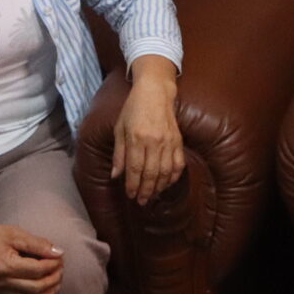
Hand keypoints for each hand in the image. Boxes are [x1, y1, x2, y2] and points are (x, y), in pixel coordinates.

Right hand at [0, 209, 64, 293]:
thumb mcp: (12, 233)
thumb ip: (36, 244)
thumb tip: (58, 252)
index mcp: (6, 266)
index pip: (38, 270)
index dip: (54, 264)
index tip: (60, 256)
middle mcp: (1, 282)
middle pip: (37, 288)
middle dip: (54, 279)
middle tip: (61, 269)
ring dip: (47, 293)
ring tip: (56, 281)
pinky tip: (41, 291)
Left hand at [112, 56, 185, 203]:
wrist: (156, 92)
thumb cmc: (133, 109)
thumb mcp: (119, 129)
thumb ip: (119, 153)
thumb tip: (115, 176)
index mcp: (137, 138)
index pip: (134, 168)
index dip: (132, 185)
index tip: (130, 195)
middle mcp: (154, 142)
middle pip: (151, 173)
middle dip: (145, 190)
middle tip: (141, 201)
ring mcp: (168, 142)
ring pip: (165, 172)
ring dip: (159, 187)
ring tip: (153, 195)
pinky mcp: (178, 141)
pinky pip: (178, 164)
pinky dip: (173, 177)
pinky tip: (167, 184)